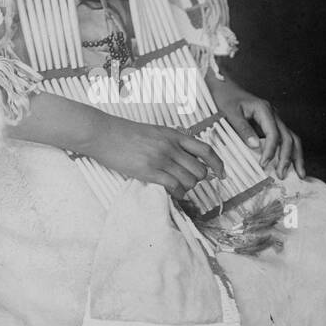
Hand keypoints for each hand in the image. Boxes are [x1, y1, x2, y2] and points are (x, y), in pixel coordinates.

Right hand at [84, 114, 225, 197]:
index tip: (222, 173)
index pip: (205, 150)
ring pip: (189, 180)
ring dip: (187, 187)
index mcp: (174, 135)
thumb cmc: (125, 133)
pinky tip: (173, 192)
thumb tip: (187, 157)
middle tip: (189, 181)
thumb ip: (172, 142)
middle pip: (200, 170)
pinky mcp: (149, 171)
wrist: (103, 133)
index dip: (218, 164)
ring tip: (178, 187)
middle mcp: (171, 146)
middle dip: (198, 180)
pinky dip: (178, 193)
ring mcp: (161, 159)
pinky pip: (174, 186)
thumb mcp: (155, 132)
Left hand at [208, 72, 306, 178]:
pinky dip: (290, 153)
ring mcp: (274, 120)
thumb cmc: (225, 98)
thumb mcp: (230, 112)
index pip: (274, 133)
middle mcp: (273, 114)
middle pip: (288, 137)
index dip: (271, 150)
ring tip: (299, 174)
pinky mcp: (271, 126)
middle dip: (288, 158)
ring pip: (292, 139)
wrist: (223, 88)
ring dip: (295, 157)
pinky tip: (291, 165)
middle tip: (282, 175)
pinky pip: (284, 140)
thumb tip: (255, 146)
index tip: (264, 164)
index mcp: (264, 109)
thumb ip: (243, 128)